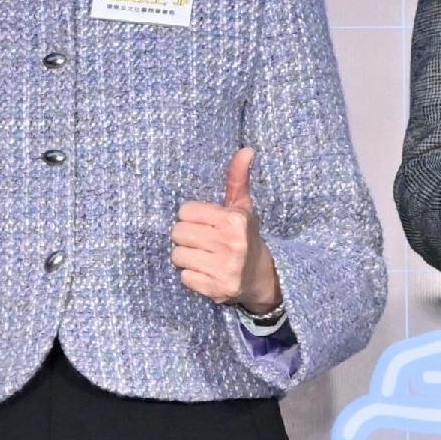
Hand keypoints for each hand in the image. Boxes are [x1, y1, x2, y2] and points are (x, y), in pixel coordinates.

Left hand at [173, 147, 280, 312]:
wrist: (263, 277)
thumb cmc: (245, 236)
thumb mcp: (242, 207)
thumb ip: (237, 178)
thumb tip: (247, 149)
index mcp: (234, 220)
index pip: (185, 211)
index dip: (192, 217)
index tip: (205, 223)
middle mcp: (231, 244)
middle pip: (178, 233)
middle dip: (187, 236)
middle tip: (203, 241)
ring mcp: (225, 269)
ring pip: (177, 255)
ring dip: (186, 257)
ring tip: (203, 256)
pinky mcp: (217, 290)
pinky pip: (184, 278)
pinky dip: (192, 276)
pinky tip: (206, 272)